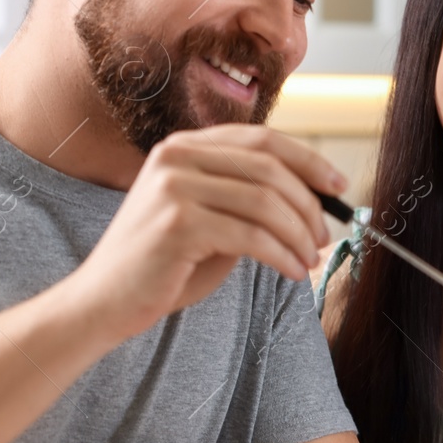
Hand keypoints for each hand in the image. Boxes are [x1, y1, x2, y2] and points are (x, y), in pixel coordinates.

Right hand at [72, 125, 345, 339]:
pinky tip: (293, 273)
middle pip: (269, 168)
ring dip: (299, 234)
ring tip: (309, 260)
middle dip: (308, 204)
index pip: (262, 140)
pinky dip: (282, 255)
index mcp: (184, 147)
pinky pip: (251, 236)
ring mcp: (174, 187)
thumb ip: (246, 201)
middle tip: (324, 236)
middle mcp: (176, 156)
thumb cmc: (162, 266)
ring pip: (265, 202)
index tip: (338, 186)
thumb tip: (313, 202)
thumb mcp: (208, 220)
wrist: (104, 302)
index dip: (308, 160)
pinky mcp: (177, 224)